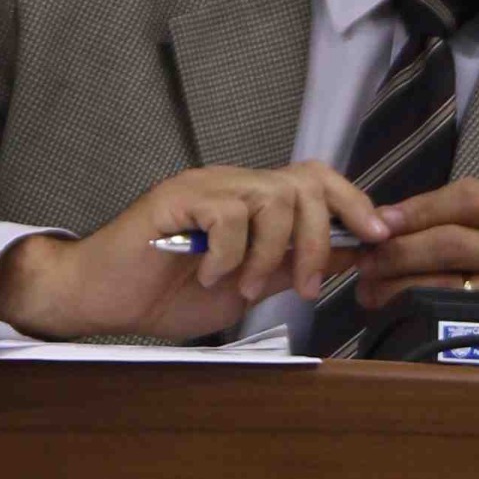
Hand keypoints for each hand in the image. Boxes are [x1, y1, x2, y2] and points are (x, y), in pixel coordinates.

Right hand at [0, 165, 389, 342]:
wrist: (100, 298)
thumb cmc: (162, 292)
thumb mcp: (245, 285)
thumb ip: (288, 266)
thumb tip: (345, 255)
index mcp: (252, 203)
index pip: (316, 181)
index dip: (354, 203)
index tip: (377, 235)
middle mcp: (232, 185)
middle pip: (304, 183)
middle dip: (315, 239)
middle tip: (300, 284)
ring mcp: (204, 187)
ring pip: (271, 198)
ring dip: (268, 254)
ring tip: (242, 284)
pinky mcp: (174, 198)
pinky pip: (227, 214)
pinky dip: (227, 254)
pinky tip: (207, 273)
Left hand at [350, 177, 478, 312]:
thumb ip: (440, 215)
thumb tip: (380, 221)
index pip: (466, 201)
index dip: (419, 210)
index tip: (380, 220)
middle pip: (451, 244)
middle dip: (399, 252)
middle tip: (364, 261)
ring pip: (446, 285)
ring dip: (397, 286)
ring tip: (368, 289)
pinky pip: (449, 314)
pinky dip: (413, 309)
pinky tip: (391, 309)